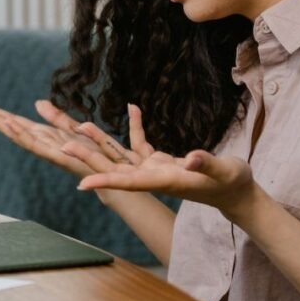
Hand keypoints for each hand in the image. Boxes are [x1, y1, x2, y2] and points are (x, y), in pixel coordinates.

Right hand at [0, 99, 134, 179]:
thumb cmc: (97, 153)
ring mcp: (47, 151)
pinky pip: (36, 144)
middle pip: (11, 127)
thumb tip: (37, 102)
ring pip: (18, 135)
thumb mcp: (75, 129)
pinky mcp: (58, 157)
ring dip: (1, 124)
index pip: (15, 122)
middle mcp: (42, 143)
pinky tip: (9, 124)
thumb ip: (56, 117)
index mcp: (45, 135)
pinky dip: (21, 134)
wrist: (114, 175)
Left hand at [65, 104, 256, 218]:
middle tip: (63, 147)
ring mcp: (156, 170)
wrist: (236, 192)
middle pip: (116, 168)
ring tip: (81, 125)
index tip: (81, 182)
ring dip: (102, 142)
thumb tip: (191, 158)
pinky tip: (133, 108)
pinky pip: (142, 144)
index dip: (105, 180)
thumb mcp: (224, 171)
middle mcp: (154, 177)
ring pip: (122, 156)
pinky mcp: (162, 162)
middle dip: (90, 158)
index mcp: (165, 181)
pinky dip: (136, 127)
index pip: (129, 182)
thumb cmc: (232, 183)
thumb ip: (206, 164)